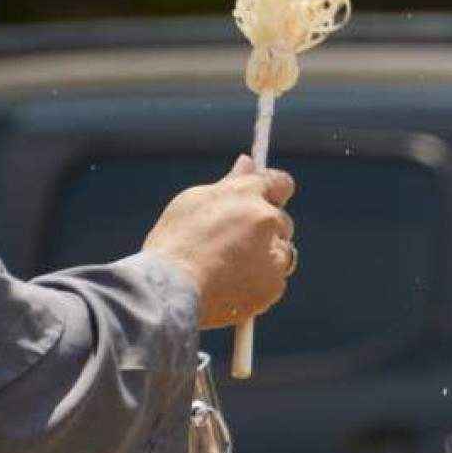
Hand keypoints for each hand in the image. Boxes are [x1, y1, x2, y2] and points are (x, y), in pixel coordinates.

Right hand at [143, 157, 295, 327]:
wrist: (170, 290)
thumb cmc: (174, 243)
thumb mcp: (194, 202)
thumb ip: (229, 183)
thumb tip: (248, 162)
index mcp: (247, 193)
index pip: (280, 182)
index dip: (273, 192)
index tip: (265, 200)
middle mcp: (267, 219)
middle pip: (281, 220)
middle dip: (266, 229)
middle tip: (234, 242)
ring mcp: (274, 254)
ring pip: (282, 252)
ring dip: (266, 257)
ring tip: (229, 268)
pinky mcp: (274, 285)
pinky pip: (275, 280)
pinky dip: (260, 283)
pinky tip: (232, 287)